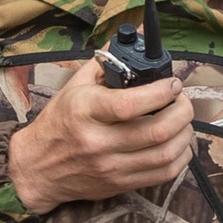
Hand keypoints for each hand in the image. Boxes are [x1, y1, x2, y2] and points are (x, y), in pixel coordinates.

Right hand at [7, 57, 194, 213]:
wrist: (38, 168)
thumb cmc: (58, 123)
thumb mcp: (74, 87)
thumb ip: (106, 63)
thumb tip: (135, 38)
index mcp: (85, 111)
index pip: (130, 104)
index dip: (161, 92)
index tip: (171, 84)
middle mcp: (97, 141)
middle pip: (156, 130)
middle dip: (181, 111)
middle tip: (181, 100)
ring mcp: (110, 166)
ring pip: (165, 154)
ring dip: (184, 134)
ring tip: (182, 121)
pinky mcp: (120, 184)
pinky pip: (163, 174)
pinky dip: (180, 157)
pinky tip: (178, 144)